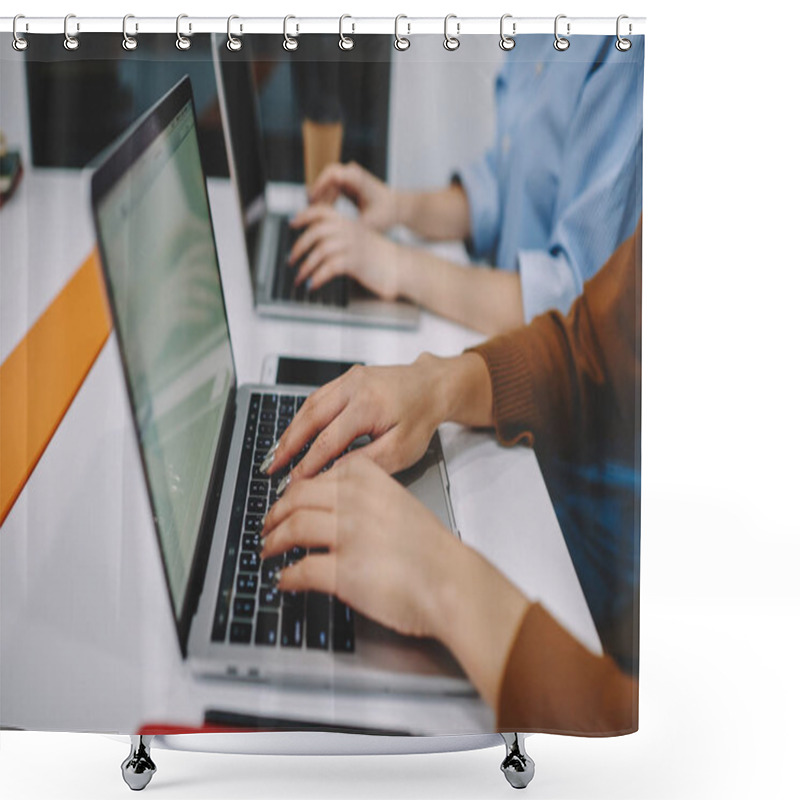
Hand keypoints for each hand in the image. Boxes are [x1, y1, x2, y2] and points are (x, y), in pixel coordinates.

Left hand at [261, 457, 460, 638]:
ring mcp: (346, 534)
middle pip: (295, 499)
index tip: (287, 501)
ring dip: (273, 541)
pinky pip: (300, 570)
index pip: (315, 478)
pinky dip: (286, 576)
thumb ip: (365, 498)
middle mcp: (353, 500)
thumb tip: (333, 510)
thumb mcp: (398, 503)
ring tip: (268, 549)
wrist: (451, 581)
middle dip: (274, 514)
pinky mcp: (342, 570)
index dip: (293, 492)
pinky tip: (285, 580)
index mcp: (367, 478)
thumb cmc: (432, 550)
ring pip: (292, 528)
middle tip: (267, 526)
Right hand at [267, 356, 447, 480]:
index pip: (328, 440)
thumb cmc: (421, 417)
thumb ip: (368, 462)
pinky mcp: (346, 378)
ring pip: (309, 406)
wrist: (432, 386)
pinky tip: (294, 433)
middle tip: (271, 467)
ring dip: (290, 430)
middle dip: (287, 445)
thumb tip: (336, 473)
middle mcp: (354, 387)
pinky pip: (317, 398)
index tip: (294, 481)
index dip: (308, 463)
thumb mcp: (402, 449)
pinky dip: (302, 417)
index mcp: (368, 405)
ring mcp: (348, 379)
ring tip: (276, 453)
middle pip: (310, 418)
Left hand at [288, 206, 400, 299]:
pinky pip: (329, 267)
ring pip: (320, 251)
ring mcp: (353, 246)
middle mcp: (350, 231)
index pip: (322, 212)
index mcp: (350, 224)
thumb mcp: (361, 241)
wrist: (403, 267)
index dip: (304, 215)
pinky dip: (317, 277)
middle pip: (316, 232)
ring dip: (306, 266)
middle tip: (291, 259)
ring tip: (299, 277)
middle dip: (299, 246)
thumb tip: (319, 245)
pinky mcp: (356, 263)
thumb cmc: (382, 258)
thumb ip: (342, 238)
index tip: (292, 222)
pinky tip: (313, 284)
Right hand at [308, 161, 397, 230]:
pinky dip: (325, 201)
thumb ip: (351, 228)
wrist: (398, 209)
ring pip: (326, 184)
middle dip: (317, 195)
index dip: (319, 187)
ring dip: (320, 200)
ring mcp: (349, 176)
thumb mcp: (368, 225)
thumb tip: (335, 236)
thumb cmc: (386, 216)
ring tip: (315, 218)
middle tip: (309, 213)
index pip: (331, 174)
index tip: (312, 204)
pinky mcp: (347, 184)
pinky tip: (323, 218)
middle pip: (325, 179)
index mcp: (357, 178)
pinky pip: (330, 189)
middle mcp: (352, 172)